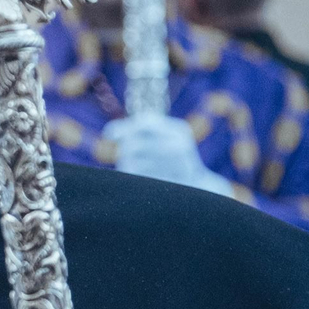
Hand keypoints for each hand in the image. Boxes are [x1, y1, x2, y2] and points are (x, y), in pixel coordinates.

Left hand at [104, 115, 231, 195]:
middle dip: (124, 148)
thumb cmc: (174, 157)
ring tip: (135, 165)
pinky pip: (136, 177)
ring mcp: (175, 167)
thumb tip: (109, 133)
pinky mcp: (168, 184)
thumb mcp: (166, 136)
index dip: (122, 128)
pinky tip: (139, 176)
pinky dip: (132, 174)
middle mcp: (179, 147)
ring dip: (126, 162)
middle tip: (127, 153)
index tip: (109, 135)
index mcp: (179, 131)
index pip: (144, 124)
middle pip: (133, 144)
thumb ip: (140, 129)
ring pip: (131, 161)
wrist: (199, 185)